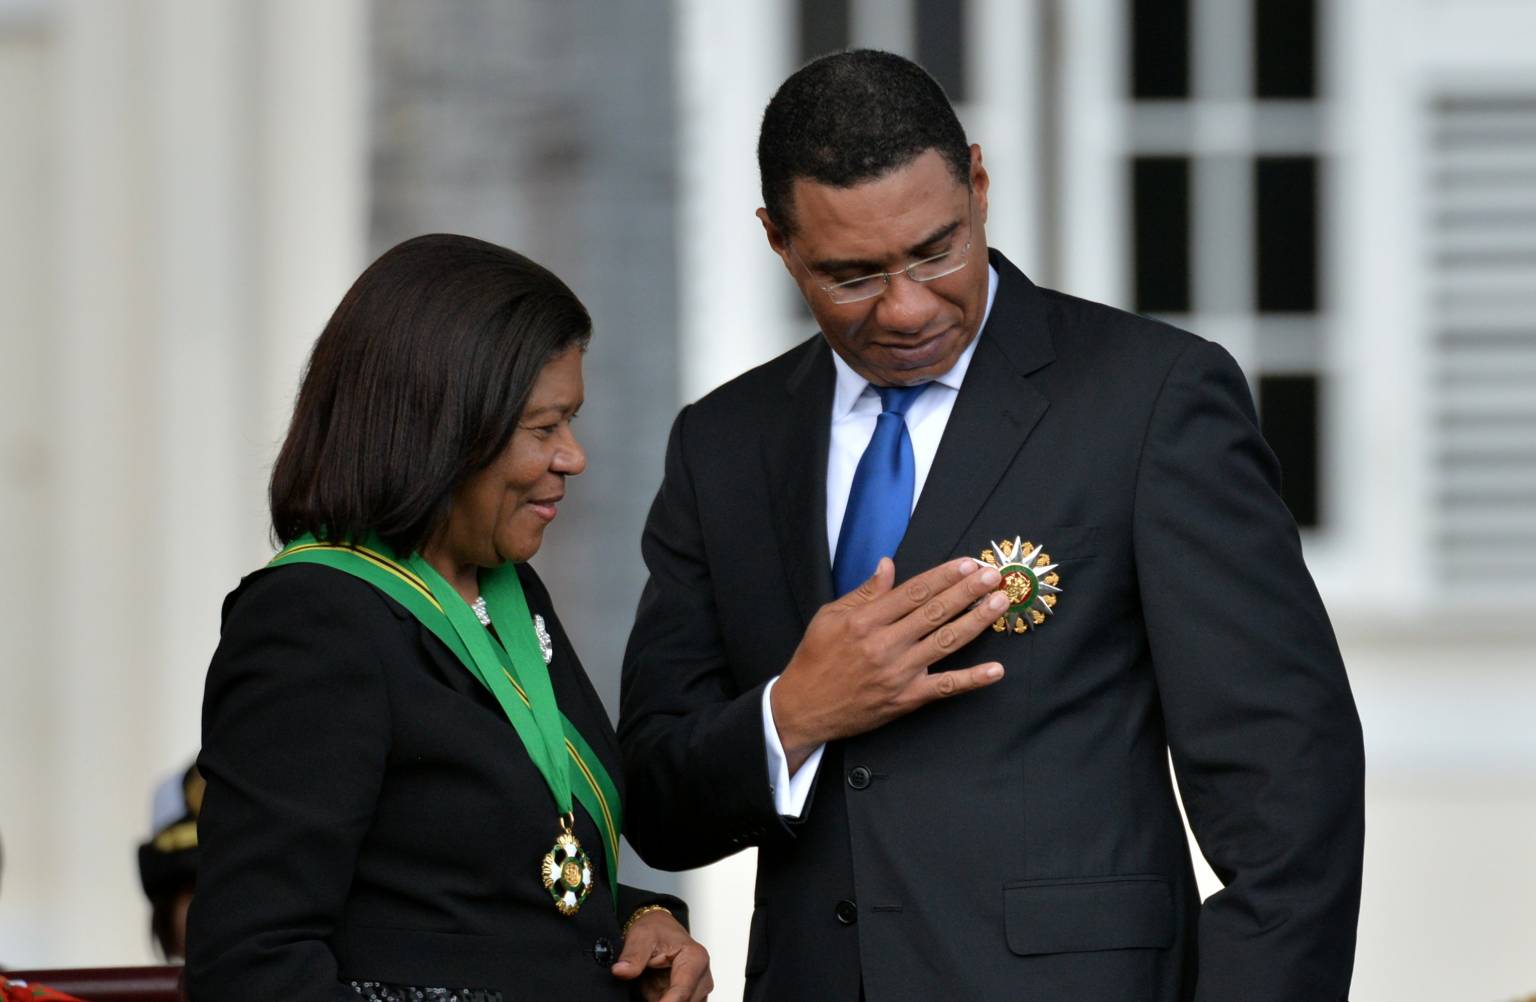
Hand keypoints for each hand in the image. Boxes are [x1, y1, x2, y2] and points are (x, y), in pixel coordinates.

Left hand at [611, 908, 712, 1001]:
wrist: (659, 929)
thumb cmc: (656, 929)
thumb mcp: (640, 936)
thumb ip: (633, 956)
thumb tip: (621, 971)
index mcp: (695, 958)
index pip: (682, 992)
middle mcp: (702, 976)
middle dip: (660, 1000)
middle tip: (643, 987)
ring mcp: (698, 990)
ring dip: (660, 999)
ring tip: (647, 982)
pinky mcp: (691, 998)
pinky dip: (660, 1000)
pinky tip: (650, 990)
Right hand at [771, 557, 1007, 768]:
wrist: (803, 708)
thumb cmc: (815, 660)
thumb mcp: (830, 617)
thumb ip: (864, 592)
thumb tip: (888, 565)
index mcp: (865, 620)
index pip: (914, 591)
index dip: (944, 576)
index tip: (967, 564)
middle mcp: (884, 644)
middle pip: (935, 611)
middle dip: (968, 591)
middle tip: (993, 576)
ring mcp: (898, 673)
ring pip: (945, 642)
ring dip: (977, 622)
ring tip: (999, 604)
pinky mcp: (905, 699)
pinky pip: (944, 687)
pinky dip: (972, 679)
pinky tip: (996, 670)